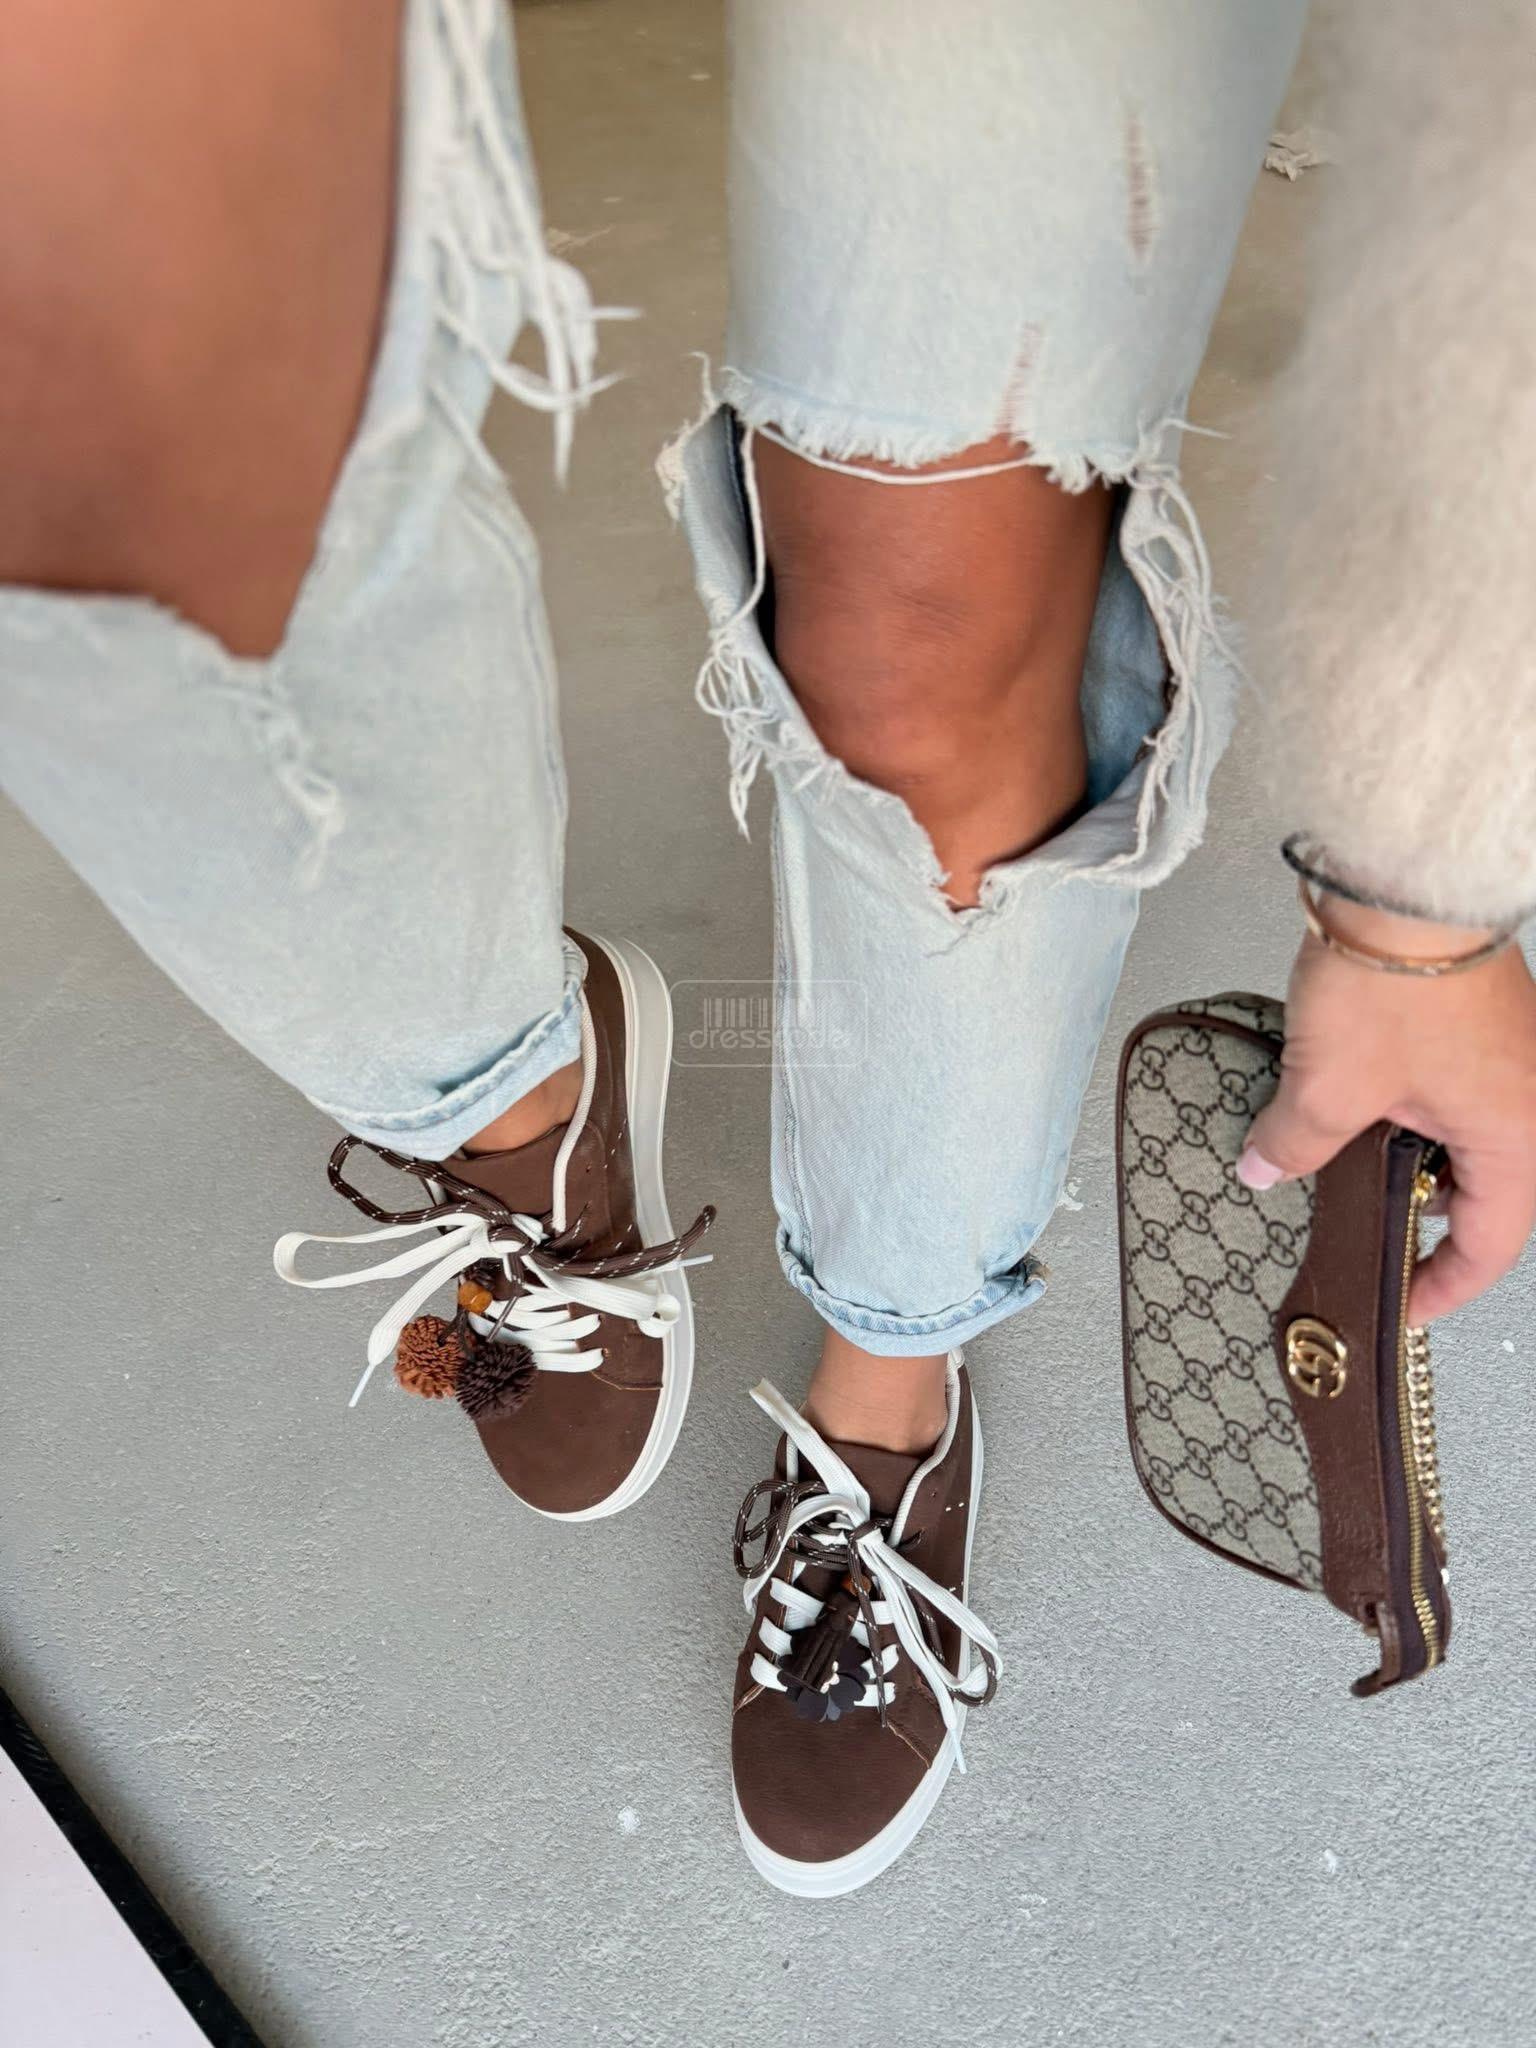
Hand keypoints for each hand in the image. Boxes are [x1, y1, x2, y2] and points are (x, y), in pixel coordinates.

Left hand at [1238, 899, 1535, 1321]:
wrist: (1401, 881)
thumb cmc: (1394, 981)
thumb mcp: (1328, 1085)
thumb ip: (1295, 1143)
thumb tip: (1263, 1171)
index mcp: (1514, 1138)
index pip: (1491, 1245)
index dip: (1442, 1286)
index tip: (1403, 1307)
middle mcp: (1525, 1103)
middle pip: (1481, 1191)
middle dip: (1420, 1217)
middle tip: (1363, 1238)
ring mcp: (1504, 1059)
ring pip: (1458, 1136)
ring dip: (1405, 1157)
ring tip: (1339, 1169)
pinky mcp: (1474, 1023)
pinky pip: (1447, 1091)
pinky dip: (1401, 1110)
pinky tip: (1348, 1107)